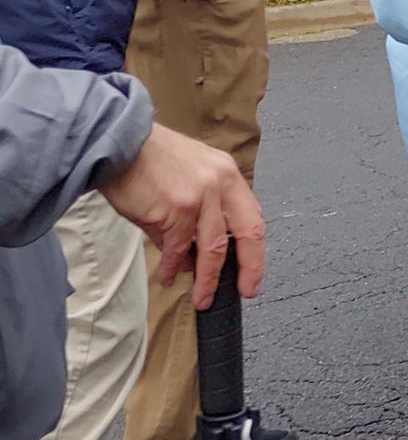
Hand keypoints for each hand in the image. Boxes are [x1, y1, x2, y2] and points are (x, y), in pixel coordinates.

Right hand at [100, 124, 265, 309]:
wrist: (119, 142)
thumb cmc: (148, 160)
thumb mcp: (188, 177)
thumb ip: (198, 214)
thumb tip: (195, 257)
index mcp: (227, 174)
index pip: (252, 216)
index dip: (256, 247)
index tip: (254, 270)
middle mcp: (221, 183)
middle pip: (247, 233)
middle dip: (250, 267)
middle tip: (245, 290)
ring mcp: (201, 196)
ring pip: (214, 248)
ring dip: (207, 278)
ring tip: (202, 297)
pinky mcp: (177, 209)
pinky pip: (179, 248)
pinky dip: (173, 267)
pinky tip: (168, 277)